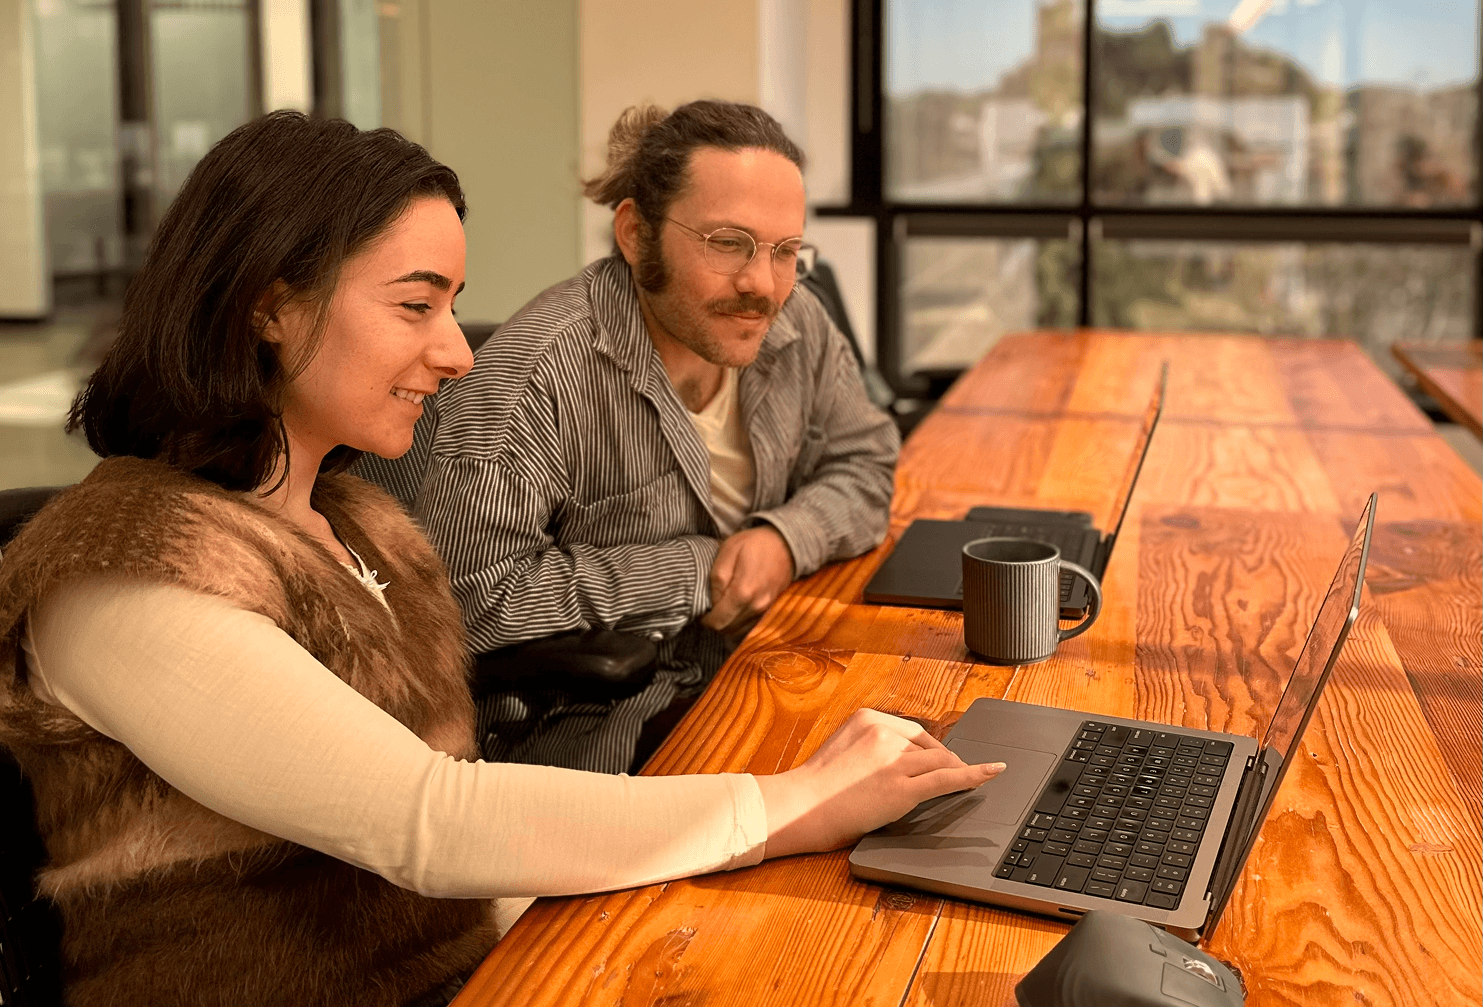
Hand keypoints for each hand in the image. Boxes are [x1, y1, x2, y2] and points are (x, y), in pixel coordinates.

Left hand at [701, 525, 795, 636]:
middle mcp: (756, 607)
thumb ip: (717, 579)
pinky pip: (750, 627)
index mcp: (743, 593)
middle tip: (710, 608)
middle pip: (728, 630)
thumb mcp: (728, 551)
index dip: (705, 620)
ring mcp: (765, 610)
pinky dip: (739, 623)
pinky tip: (735, 610)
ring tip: (722, 607)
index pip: (718, 622)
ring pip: (739, 631)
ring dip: (727, 624)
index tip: (702, 611)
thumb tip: (712, 602)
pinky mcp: (770, 610)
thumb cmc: (754, 544)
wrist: (786, 544)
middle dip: (716, 622)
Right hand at [753, 709, 1005, 858]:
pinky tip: (992, 772)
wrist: (799, 808)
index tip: (938, 757)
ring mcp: (894, 761)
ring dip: (956, 771)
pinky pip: (947, 779)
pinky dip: (975, 775)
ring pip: (940, 761)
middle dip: (944, 760)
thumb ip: (869, 745)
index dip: (929, 748)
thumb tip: (898, 756)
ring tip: (969, 779)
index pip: (912, 730)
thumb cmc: (814, 787)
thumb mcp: (840, 747)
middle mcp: (884, 734)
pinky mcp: (902, 788)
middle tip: (956, 773)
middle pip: (929, 745)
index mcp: (867, 718)